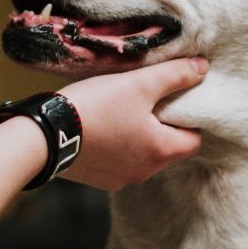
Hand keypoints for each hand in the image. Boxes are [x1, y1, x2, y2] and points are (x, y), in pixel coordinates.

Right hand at [59, 57, 207, 190]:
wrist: (45, 135)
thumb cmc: (96, 108)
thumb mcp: (139, 84)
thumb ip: (174, 75)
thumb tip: (202, 69)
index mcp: (161, 151)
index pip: (194, 140)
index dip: (189, 118)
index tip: (174, 101)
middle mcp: (145, 172)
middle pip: (168, 148)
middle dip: (162, 127)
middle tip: (147, 102)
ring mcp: (120, 179)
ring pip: (142, 156)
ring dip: (138, 137)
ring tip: (122, 112)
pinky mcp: (99, 179)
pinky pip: (118, 162)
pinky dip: (117, 147)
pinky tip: (102, 128)